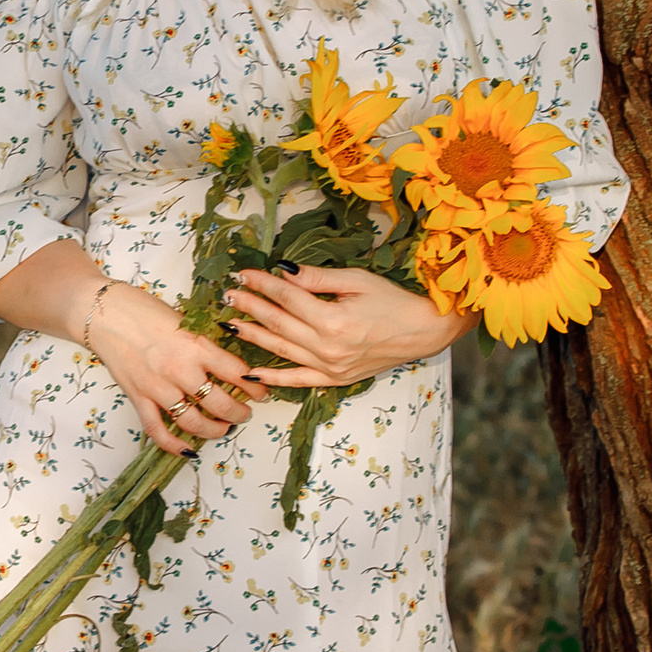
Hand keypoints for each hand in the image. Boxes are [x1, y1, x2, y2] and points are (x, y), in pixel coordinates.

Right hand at [86, 280, 257, 456]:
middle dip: (239, 413)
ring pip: (193, 422)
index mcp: (196, 345)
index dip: (254, 388)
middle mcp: (180, 369)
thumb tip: (228, 367)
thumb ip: (205, 345)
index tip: (261, 393)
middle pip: (220, 404)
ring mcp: (158, 387)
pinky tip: (188, 449)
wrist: (104, 312)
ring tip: (224, 428)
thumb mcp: (185, 320)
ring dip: (214, 430)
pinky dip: (174, 445)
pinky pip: (158, 430)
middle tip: (244, 414)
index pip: (237, 373)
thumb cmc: (145, 310)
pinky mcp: (138, 398)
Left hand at [222, 261, 458, 389]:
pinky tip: (249, 372)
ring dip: (253, 336)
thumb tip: (284, 271)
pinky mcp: (334, 379)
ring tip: (230, 324)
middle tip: (229, 295)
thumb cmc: (393, 301)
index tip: (244, 273)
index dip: (263, 284)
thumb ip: (318, 279)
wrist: (423, 332)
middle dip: (251, 307)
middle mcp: (328, 348)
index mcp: (333, 320)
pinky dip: (272, 378)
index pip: (287, 298)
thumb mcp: (357, 280)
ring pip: (281, 351)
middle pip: (279, 323)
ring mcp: (330, 367)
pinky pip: (297, 381)